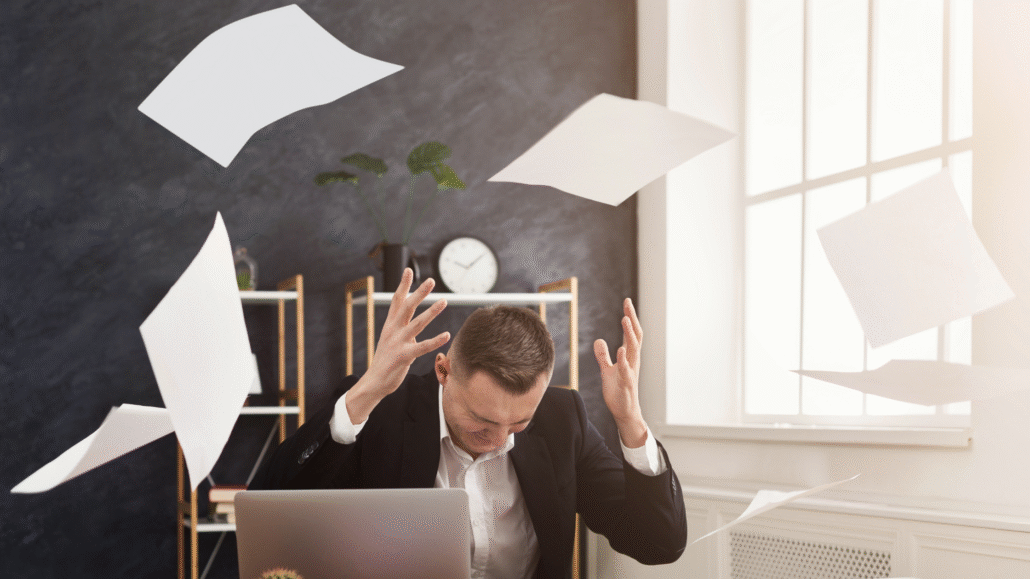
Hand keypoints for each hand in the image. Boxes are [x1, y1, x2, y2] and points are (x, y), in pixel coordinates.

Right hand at [347, 268, 448, 422]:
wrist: (374, 382)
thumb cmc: (386, 359)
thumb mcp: (391, 337)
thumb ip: (401, 325)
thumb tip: (411, 314)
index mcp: (390, 325)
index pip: (396, 301)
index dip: (403, 285)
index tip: (408, 270)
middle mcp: (393, 331)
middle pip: (407, 307)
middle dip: (419, 293)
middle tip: (431, 280)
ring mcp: (398, 343)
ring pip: (417, 324)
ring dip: (431, 312)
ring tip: (444, 301)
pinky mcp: (403, 357)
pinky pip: (422, 347)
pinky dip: (435, 341)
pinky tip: (446, 335)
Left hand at [593, 298, 647, 447]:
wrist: (624, 412)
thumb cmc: (618, 391)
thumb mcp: (607, 370)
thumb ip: (603, 355)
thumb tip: (598, 340)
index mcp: (629, 356)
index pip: (631, 333)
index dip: (629, 317)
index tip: (626, 301)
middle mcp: (632, 361)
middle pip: (635, 336)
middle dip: (632, 319)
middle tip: (628, 303)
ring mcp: (631, 371)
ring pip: (633, 349)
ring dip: (629, 334)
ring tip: (625, 319)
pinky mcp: (626, 383)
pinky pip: (626, 370)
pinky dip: (623, 359)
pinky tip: (620, 350)